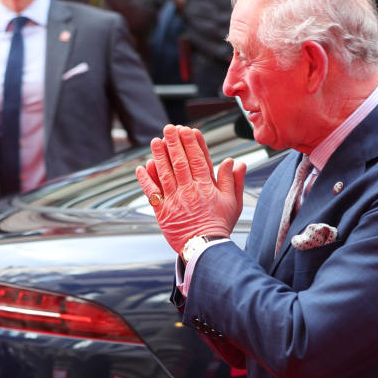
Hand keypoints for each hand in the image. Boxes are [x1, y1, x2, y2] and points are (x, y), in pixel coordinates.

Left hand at [136, 126, 245, 252]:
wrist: (205, 249)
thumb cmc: (219, 226)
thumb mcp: (233, 203)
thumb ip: (233, 181)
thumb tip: (235, 162)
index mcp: (206, 187)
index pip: (198, 159)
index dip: (192, 143)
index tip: (187, 129)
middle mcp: (189, 191)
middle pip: (180, 162)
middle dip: (174, 142)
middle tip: (169, 128)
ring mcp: (174, 201)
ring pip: (165, 173)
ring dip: (159, 155)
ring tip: (156, 141)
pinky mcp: (162, 212)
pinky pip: (152, 192)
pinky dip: (146, 179)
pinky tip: (142, 167)